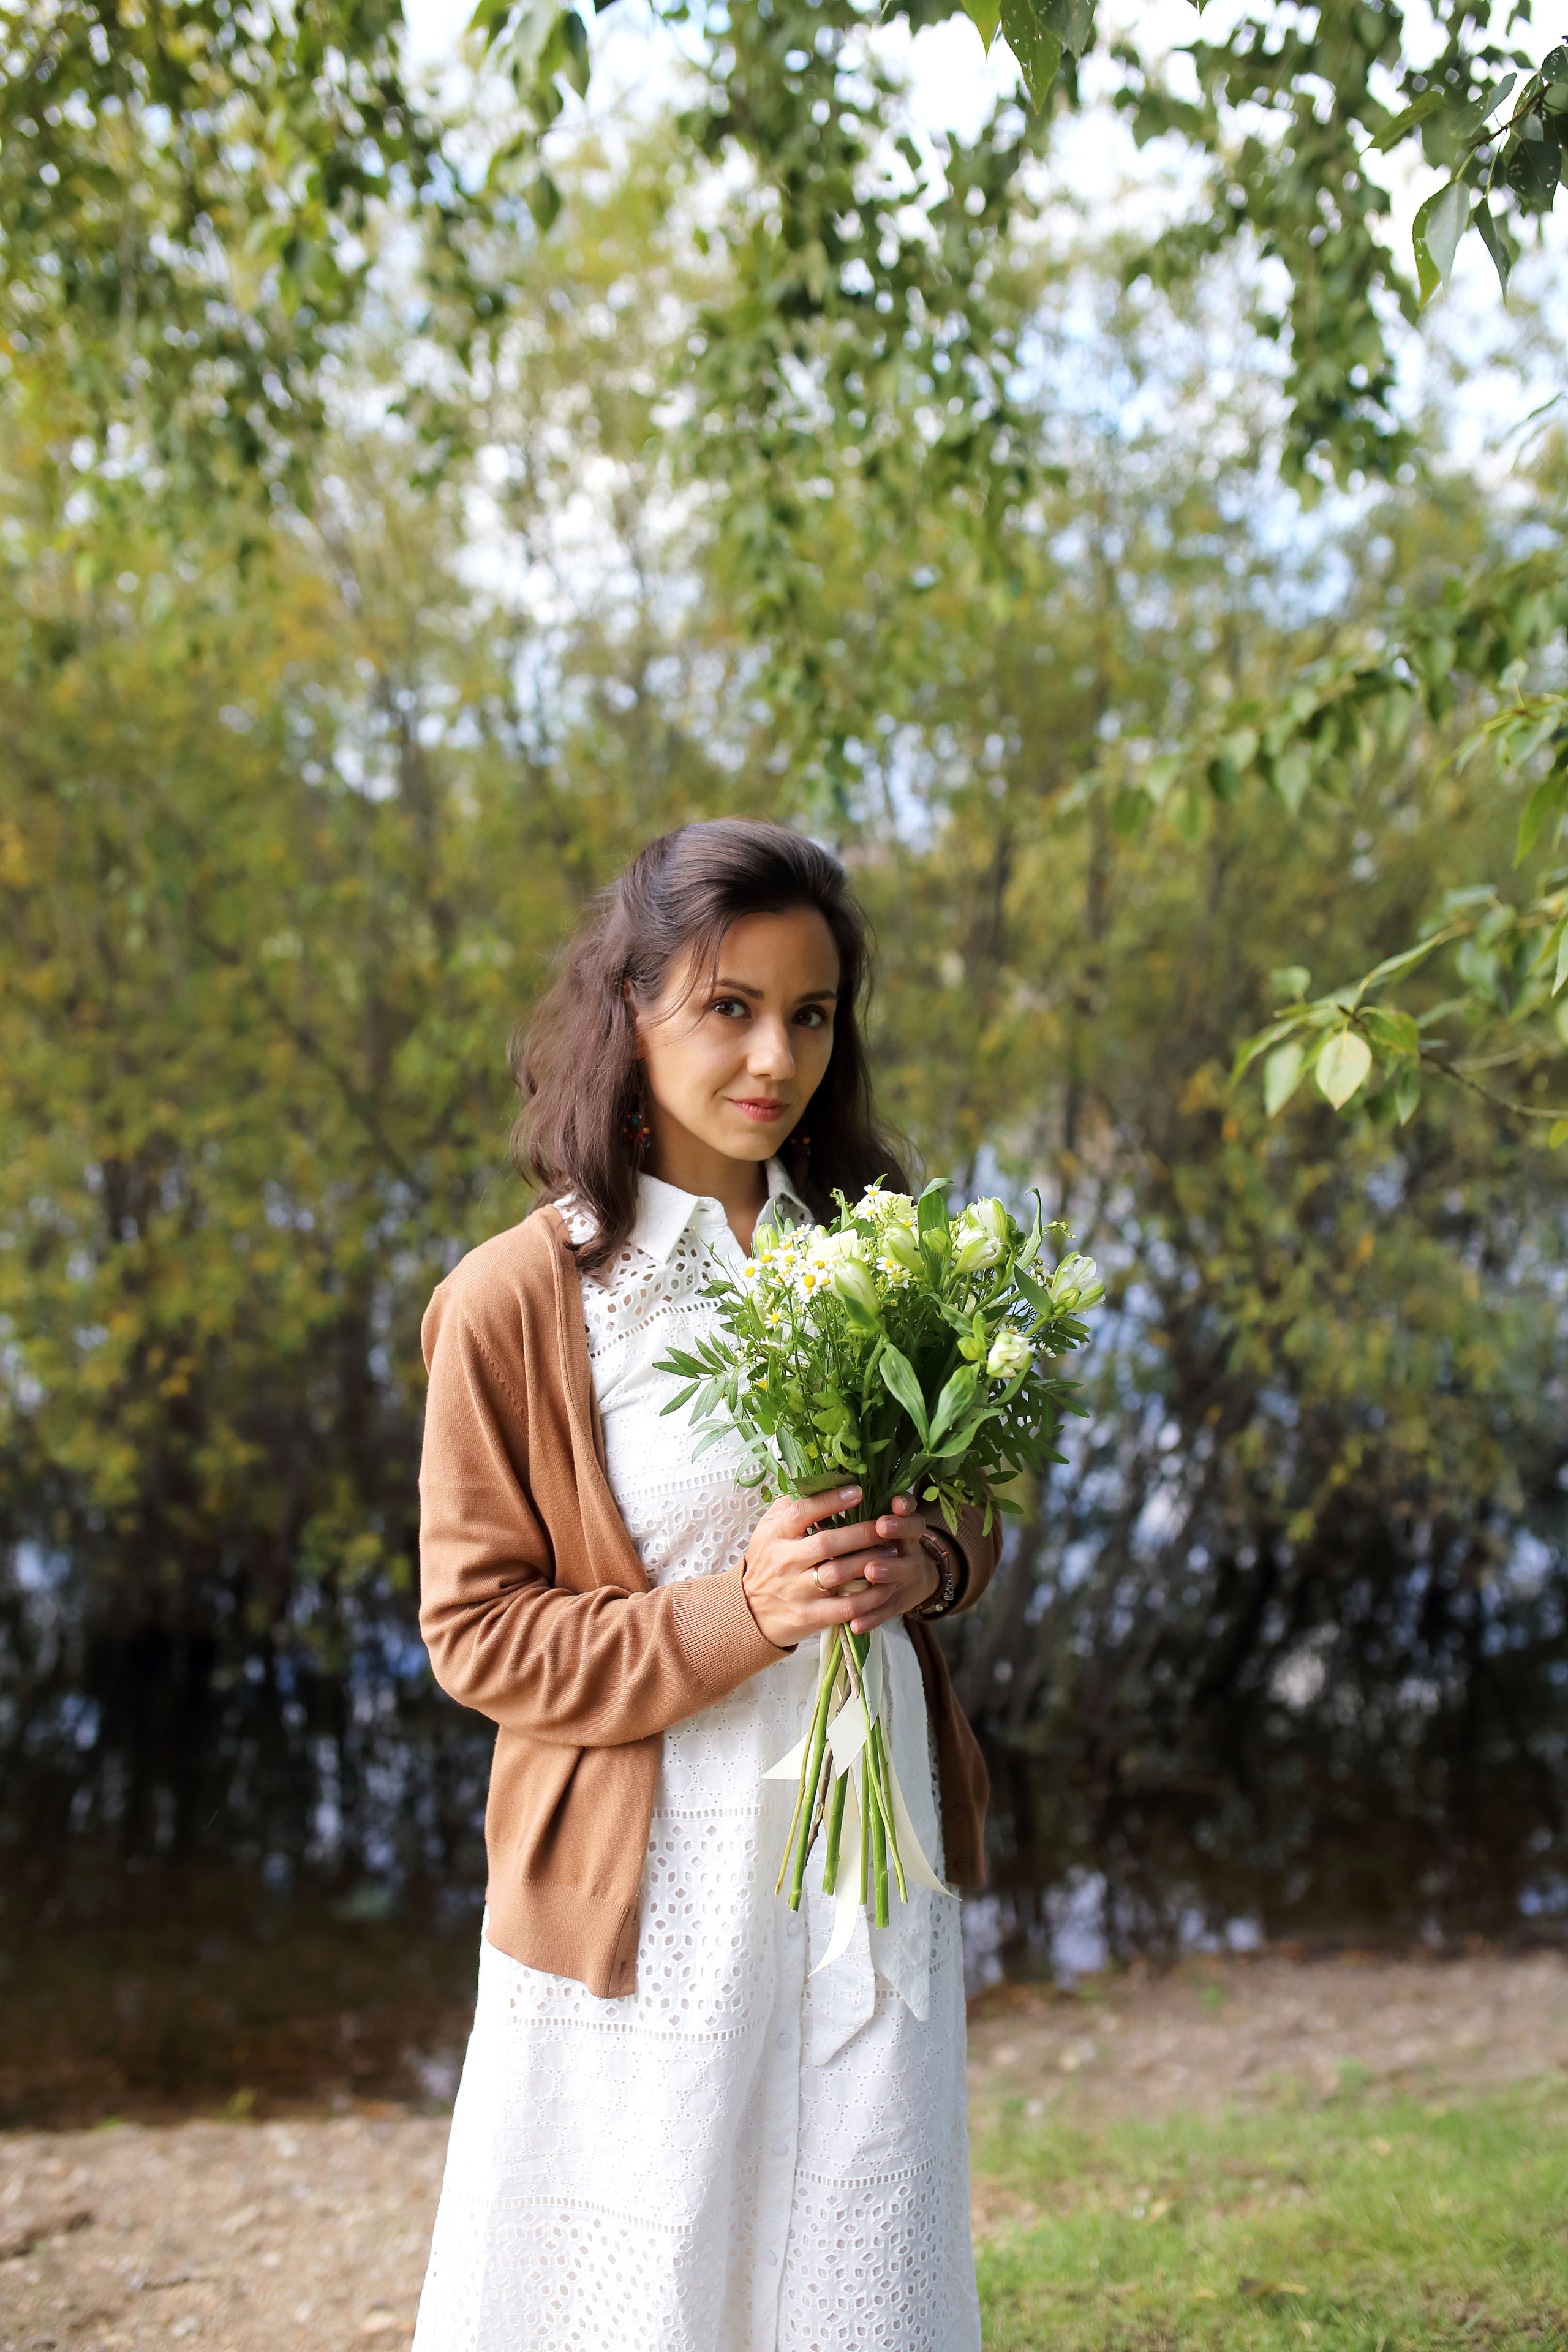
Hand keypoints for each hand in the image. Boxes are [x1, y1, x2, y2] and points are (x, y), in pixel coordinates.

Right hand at [740, 1488, 940, 1650]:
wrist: (751, 1612)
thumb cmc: (768, 1563)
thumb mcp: (767, 1531)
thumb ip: (788, 1507)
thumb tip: (815, 1479)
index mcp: (777, 1535)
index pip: (804, 1511)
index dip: (832, 1500)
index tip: (858, 1491)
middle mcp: (786, 1561)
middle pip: (828, 1543)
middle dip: (862, 1533)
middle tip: (886, 1526)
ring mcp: (797, 1590)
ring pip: (839, 1574)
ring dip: (870, 1562)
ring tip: (892, 1552)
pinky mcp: (810, 1615)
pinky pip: (845, 1607)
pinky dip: (868, 1599)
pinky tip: (885, 1588)